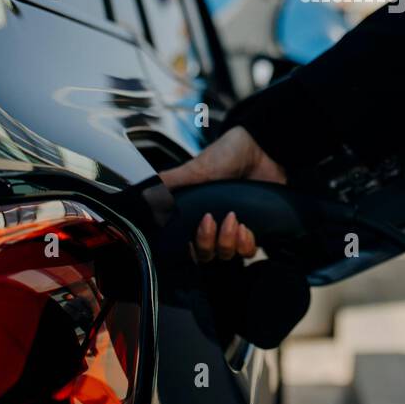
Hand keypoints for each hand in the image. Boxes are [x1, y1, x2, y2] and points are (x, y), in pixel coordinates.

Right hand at [159, 126, 286, 262]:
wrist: (262, 147)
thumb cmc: (227, 155)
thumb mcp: (194, 168)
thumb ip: (169, 182)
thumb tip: (142, 192)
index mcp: (197, 214)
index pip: (188, 245)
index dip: (189, 244)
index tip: (196, 224)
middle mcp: (215, 225)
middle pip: (206, 255)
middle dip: (207, 242)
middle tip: (211, 219)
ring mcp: (235, 229)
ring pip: (227, 254)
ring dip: (227, 241)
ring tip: (232, 218)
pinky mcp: (258, 229)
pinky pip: (249, 251)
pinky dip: (246, 243)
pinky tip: (246, 227)